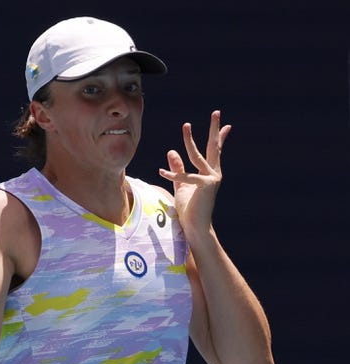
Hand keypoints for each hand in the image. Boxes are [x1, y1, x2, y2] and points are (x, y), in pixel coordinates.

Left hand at [159, 110, 230, 237]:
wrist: (195, 226)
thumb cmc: (189, 208)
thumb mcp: (181, 184)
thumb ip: (177, 168)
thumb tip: (171, 151)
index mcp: (210, 173)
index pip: (215, 152)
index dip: (221, 137)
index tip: (228, 125)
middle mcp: (214, 173)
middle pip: (214, 147)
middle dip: (215, 129)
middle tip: (216, 111)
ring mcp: (211, 179)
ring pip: (197, 156)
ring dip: (190, 140)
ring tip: (186, 125)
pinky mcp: (205, 186)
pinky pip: (185, 176)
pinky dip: (172, 174)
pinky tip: (161, 171)